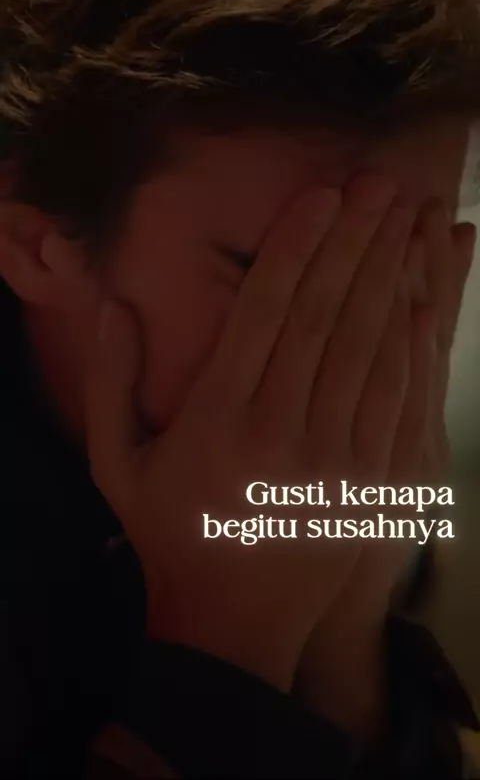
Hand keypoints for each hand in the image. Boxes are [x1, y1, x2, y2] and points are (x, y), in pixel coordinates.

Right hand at [85, 173, 421, 692]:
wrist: (231, 624)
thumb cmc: (168, 534)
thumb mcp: (117, 463)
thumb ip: (111, 382)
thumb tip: (111, 304)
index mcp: (218, 418)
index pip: (267, 310)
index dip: (298, 245)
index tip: (323, 192)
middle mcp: (279, 431)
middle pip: (327, 316)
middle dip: (354, 241)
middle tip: (377, 183)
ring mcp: (333, 461)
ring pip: (369, 349)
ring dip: (391, 277)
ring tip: (406, 220)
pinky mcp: (369, 486)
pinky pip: (395, 401)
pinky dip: (411, 345)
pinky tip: (421, 299)